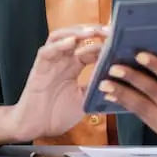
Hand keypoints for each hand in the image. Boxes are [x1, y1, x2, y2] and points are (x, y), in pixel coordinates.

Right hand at [10, 25, 107, 141]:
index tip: (121, 40)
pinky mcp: (39, 68)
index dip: (105, 43)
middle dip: (94, 31)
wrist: (35, 126)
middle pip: (77, 37)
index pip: (91, 48)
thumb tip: (118, 80)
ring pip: (61, 37)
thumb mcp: (84, 99)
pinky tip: (71, 41)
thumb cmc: (57, 114)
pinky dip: (59, 45)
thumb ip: (97, 87)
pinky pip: (47, 51)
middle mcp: (63, 60)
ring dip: (76, 32)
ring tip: (92, 31)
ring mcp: (50, 62)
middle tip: (111, 30)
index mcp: (74, 67)